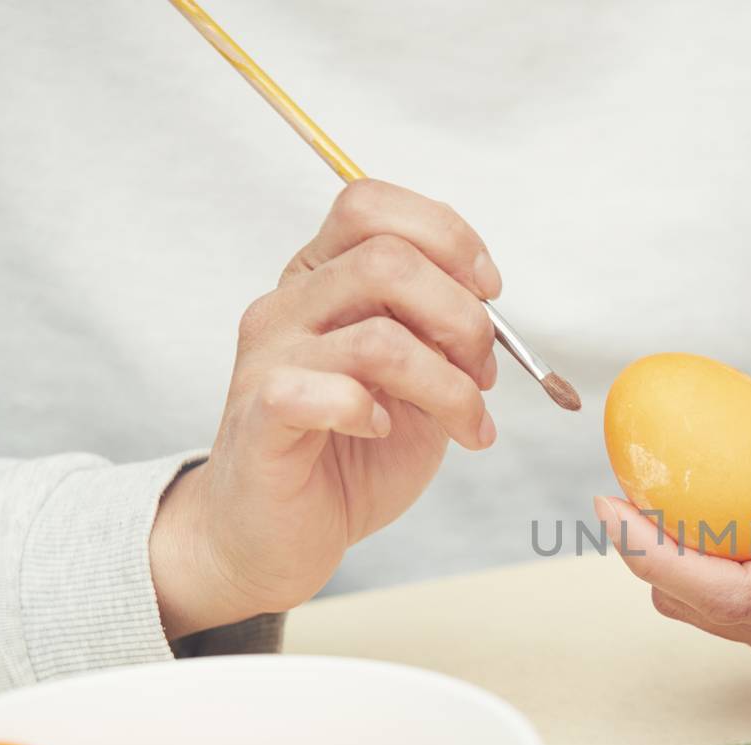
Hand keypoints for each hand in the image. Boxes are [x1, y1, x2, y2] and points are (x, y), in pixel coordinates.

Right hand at [151, 180, 502, 637]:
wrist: (276, 533)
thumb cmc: (349, 451)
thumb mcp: (415, 380)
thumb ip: (440, 332)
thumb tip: (486, 307)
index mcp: (321, 278)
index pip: (370, 205)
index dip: (446, 236)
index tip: (490, 292)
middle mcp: (288, 304)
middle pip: (387, 260)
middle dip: (463, 317)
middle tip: (482, 373)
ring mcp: (268, 357)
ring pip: (378, 338)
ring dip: (448, 385)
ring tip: (466, 423)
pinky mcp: (260, 417)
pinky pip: (322, 391)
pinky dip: (373, 413)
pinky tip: (384, 432)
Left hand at [595, 404, 750, 666]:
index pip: (732, 588)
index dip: (657, 556)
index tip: (614, 507)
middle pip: (709, 612)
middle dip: (647, 560)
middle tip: (617, 495)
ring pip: (722, 621)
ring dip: (673, 573)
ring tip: (647, 510)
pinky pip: (746, 620)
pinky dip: (706, 582)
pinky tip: (701, 534)